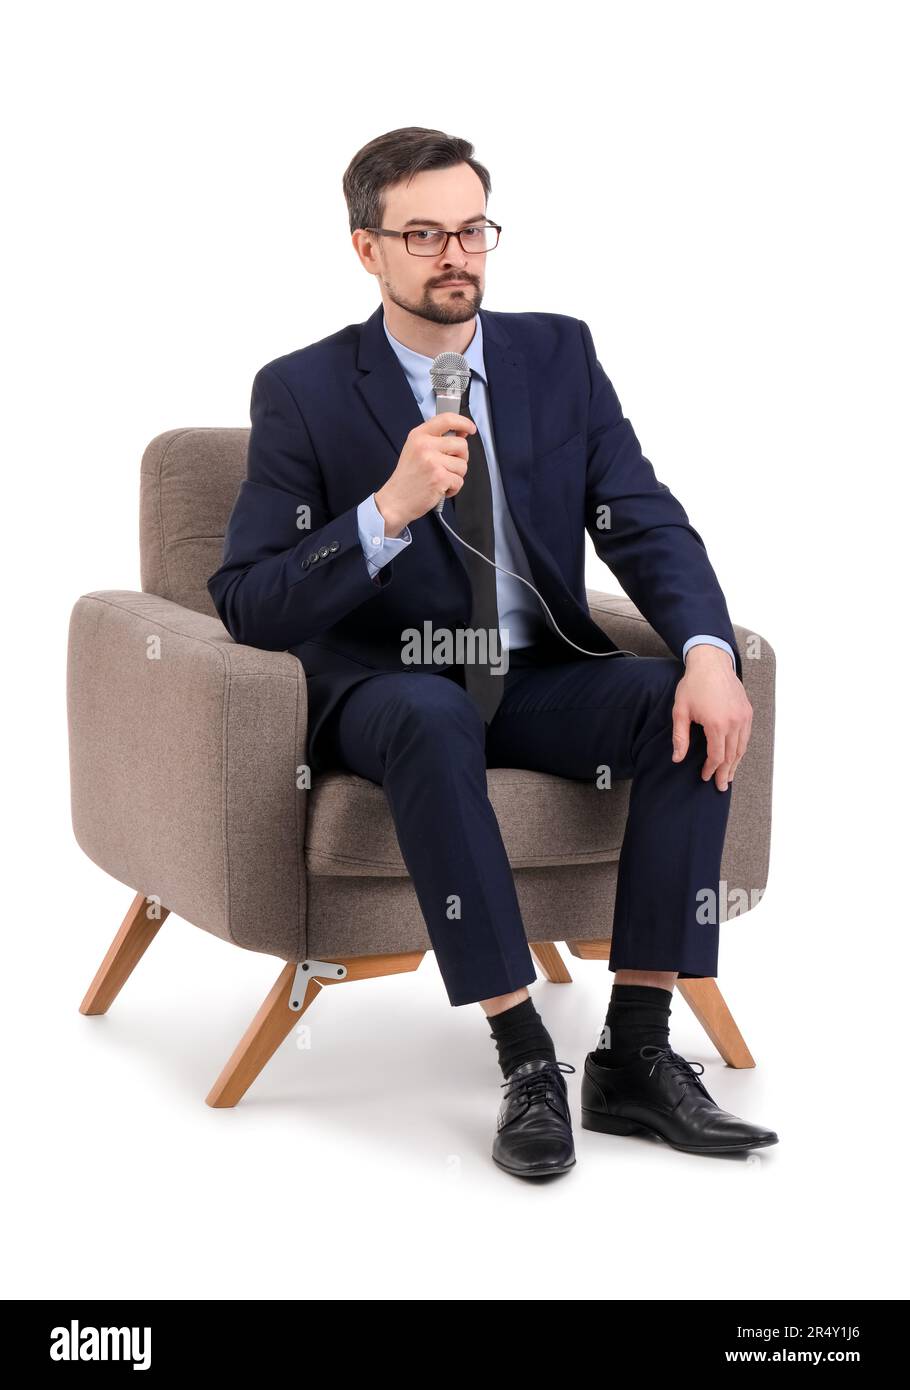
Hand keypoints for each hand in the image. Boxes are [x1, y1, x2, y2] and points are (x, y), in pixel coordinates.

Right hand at [375, 412, 476, 531]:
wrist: (395, 500)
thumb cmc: (407, 477)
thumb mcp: (416, 450)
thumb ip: (437, 439)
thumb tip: (462, 433)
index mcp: (419, 435)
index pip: (447, 419)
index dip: (464, 422)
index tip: (470, 428)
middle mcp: (425, 445)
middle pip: (461, 444)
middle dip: (461, 458)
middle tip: (448, 466)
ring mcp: (432, 461)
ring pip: (463, 465)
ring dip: (456, 475)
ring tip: (440, 479)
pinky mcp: (440, 478)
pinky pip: (459, 481)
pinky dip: (453, 489)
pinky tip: (440, 489)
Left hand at [671, 645, 751, 790]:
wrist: (711, 663)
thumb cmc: (693, 685)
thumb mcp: (680, 711)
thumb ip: (680, 737)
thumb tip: (677, 758)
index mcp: (717, 724)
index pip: (716, 756)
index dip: (710, 769)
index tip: (704, 777)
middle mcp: (734, 722)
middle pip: (732, 756)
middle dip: (725, 773)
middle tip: (721, 787)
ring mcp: (743, 717)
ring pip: (742, 748)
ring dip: (735, 764)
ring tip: (729, 776)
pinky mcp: (747, 712)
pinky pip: (746, 737)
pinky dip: (741, 749)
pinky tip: (735, 757)